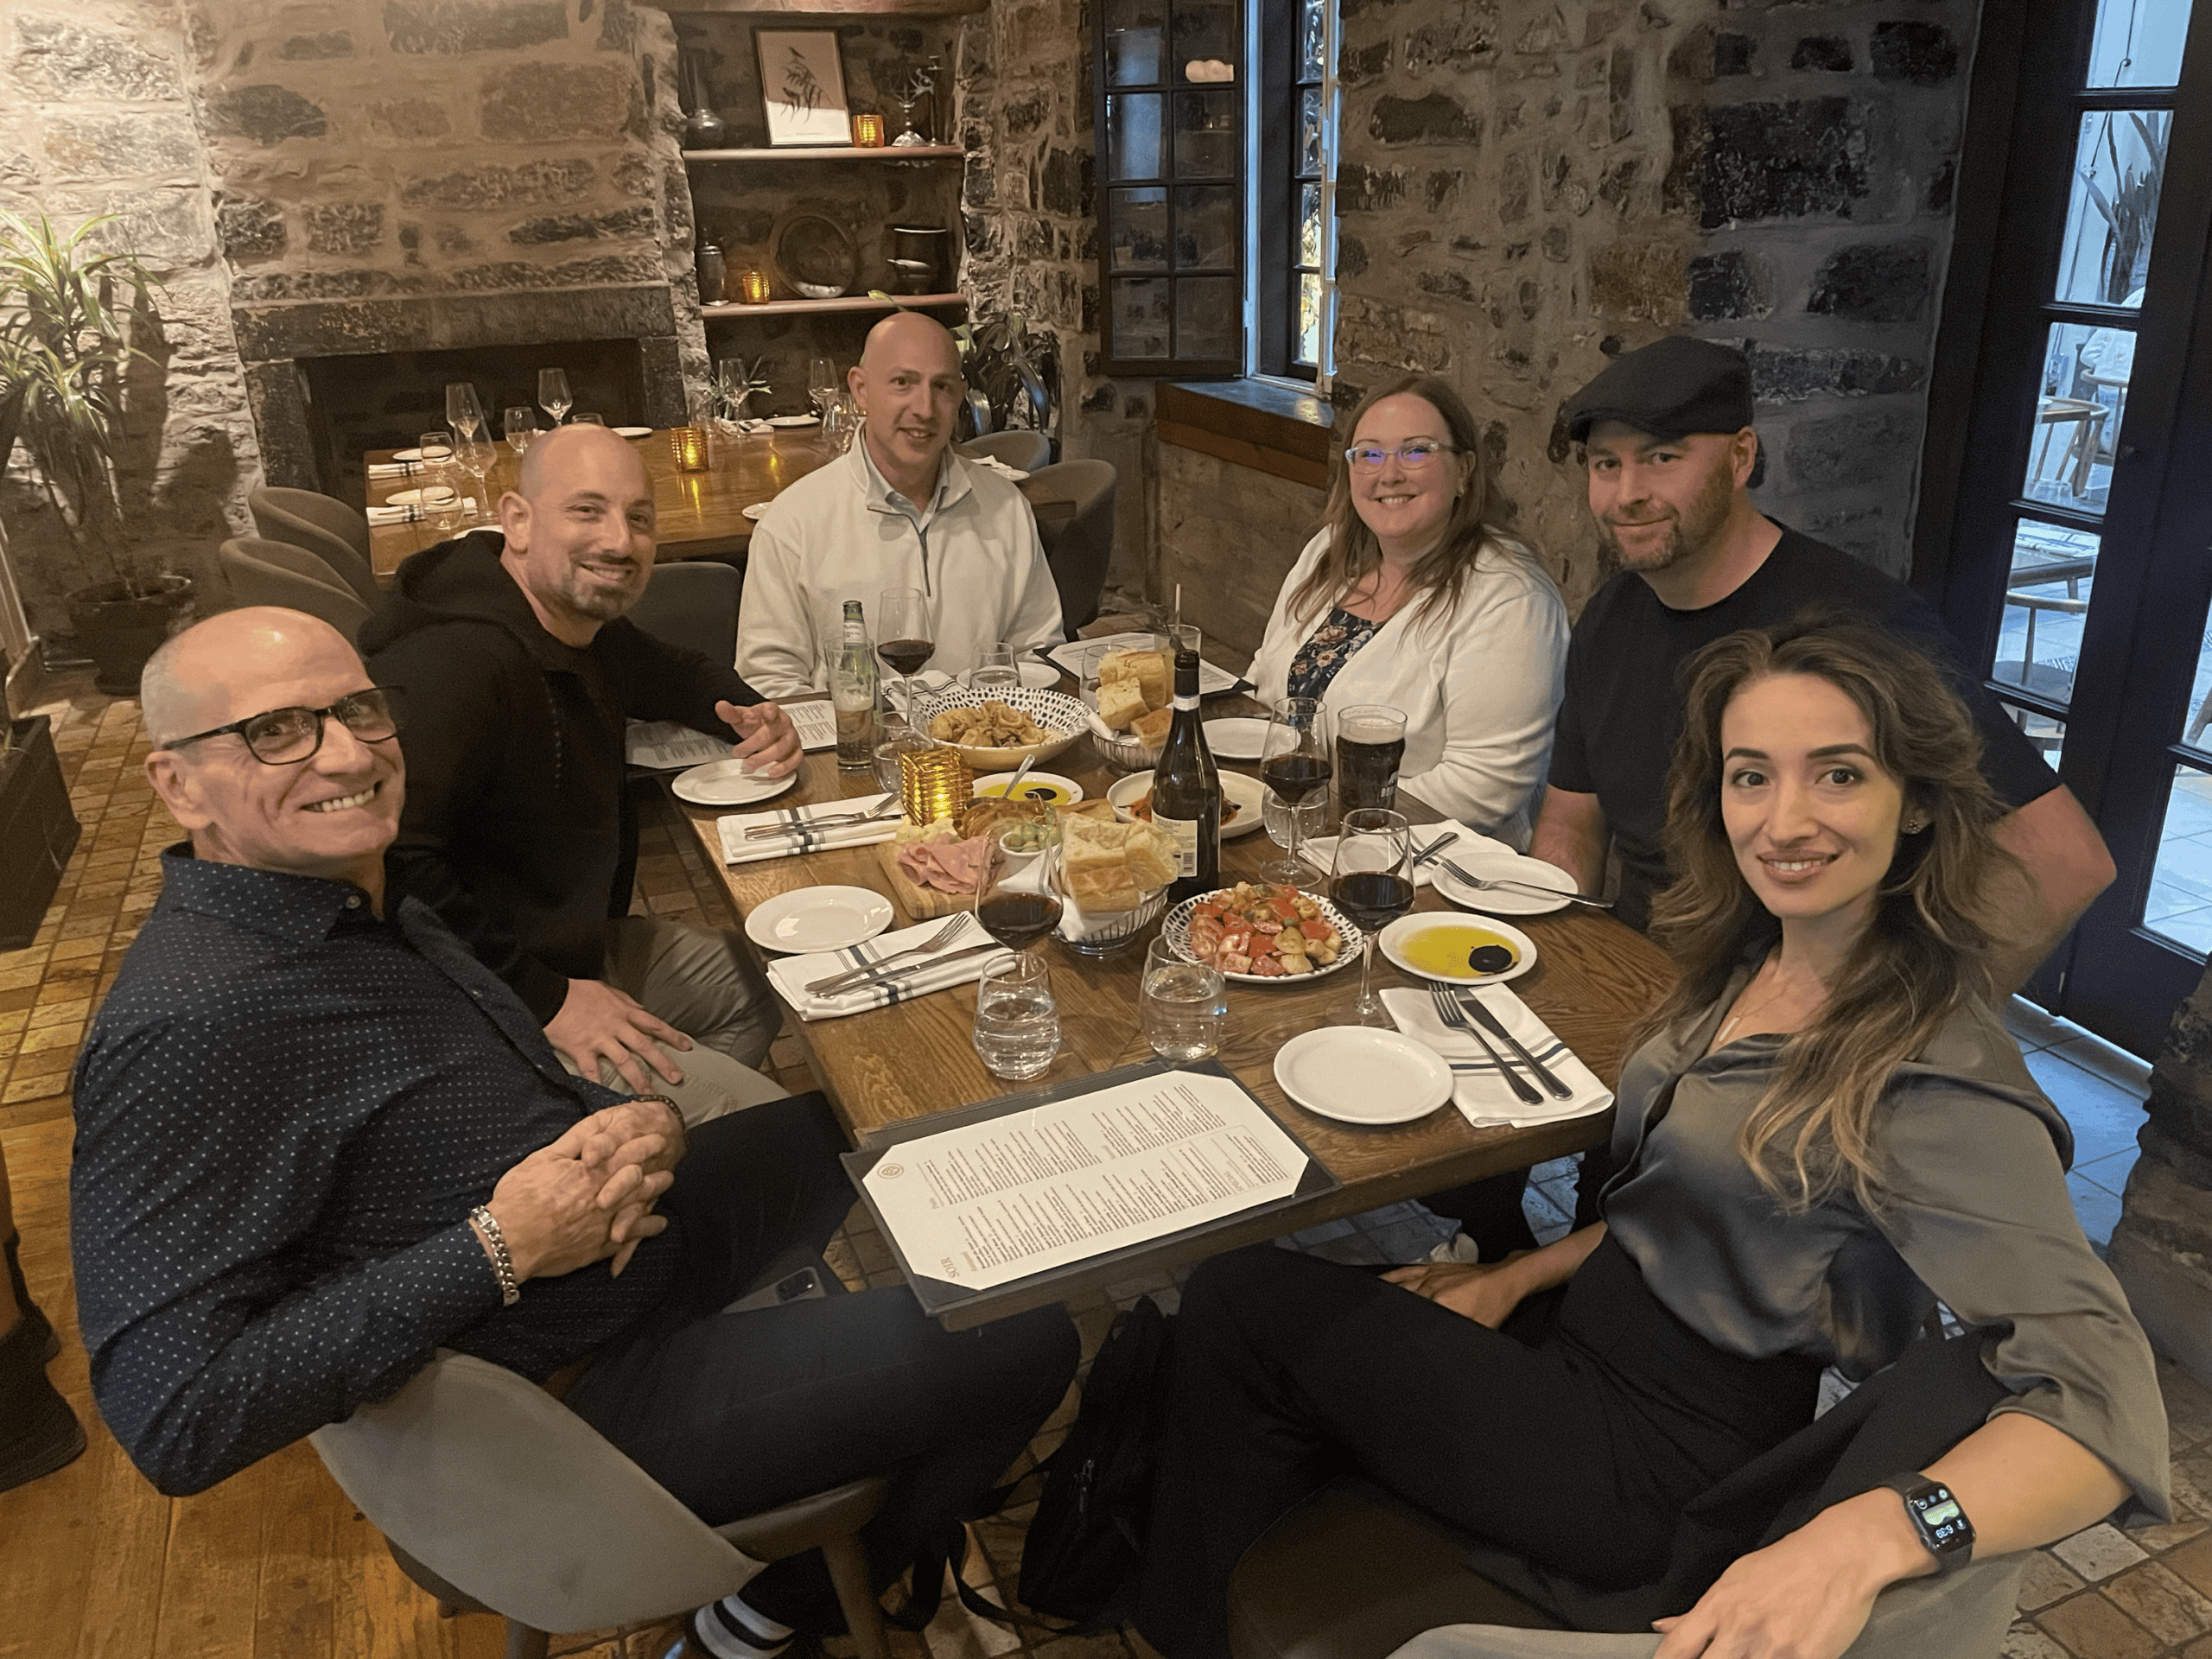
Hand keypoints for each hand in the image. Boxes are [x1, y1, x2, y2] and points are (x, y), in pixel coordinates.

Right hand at [486, 1100, 685, 1281]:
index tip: (658, 1138)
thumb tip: (596, 1127)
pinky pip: (631, 1238)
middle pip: (640, 1181)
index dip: (645, 1145)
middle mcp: (604, 1198)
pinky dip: (647, 1229)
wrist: (509, 1241)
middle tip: (668, 1163)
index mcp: (591, 1173)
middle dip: (656, 1171)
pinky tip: (657, 1223)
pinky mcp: (599, 1247)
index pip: (627, 1154)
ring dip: (655, 1195)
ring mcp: (604, 1224)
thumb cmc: (520, 1198)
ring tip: (666, 1185)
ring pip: (640, 1207)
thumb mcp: (543, 1159)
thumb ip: (574, 1143)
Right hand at [545, 977, 690, 1093]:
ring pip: (624, 1061)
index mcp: (623, 1012)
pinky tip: (607, 1097)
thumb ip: (626, 1002)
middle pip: (645, 1046)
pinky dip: (599, 1083)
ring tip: (650, 1093)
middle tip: (677, 1078)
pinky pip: (592, 1071)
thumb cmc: (578, 991)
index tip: (686, 1046)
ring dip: (638, 1078)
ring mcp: (600, 1039)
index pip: (653, 1024)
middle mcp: (616, 1027)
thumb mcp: (607, 990)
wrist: (551, 994)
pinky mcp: (582, 1050)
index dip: (671, 1035)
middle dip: (662, 1063)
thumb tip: (640, 1010)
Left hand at [719, 698, 801, 776]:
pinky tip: (771, 772)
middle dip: (752, 745)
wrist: (766, 731)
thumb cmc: (756, 724)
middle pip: (770, 733)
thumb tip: (720, 706)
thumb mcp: (742, 718)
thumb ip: (730, 713)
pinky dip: (784, 768)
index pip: (771, 709)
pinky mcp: (796, 751)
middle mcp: (784, 724)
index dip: (770, 712)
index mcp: (771, 711)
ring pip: (782, 748)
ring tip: (750, 764)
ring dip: (765, 758)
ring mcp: (792, 738)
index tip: (768, 715)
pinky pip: (795, 760)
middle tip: (738, 752)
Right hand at [1381, 1256, 1533, 1328]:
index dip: (1397, 1333)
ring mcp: (1429, 1276)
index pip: (1412, 1320)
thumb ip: (1457, 1342)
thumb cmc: (1494, 1306)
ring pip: (1399, 1288)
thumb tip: (1438, 1357)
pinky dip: (1390, 1278)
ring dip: (1385, 1301)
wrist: (1505, 1280)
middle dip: (1387, 1319)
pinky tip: (1380, 1285)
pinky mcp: (1432, 1268)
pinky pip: (1404, 1272)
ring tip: (1370, 1314)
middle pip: (1402, 1305)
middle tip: (1372, 1332)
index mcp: (1441, 1305)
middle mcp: (1430, 1289)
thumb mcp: (1479, 1331)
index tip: (1383, 1343)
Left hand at [1651, 1492, 1920, 1657]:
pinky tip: (1777, 1658)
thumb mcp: (1734, 1578)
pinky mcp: (1805, 1658)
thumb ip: (1699, 1611)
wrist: (1838, 1556)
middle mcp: (1740, 1629)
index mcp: (1719, 1607)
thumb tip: (1664, 1626)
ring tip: (1748, 1656)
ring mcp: (1773, 1647)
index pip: (1677, 1648)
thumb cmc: (1786, 1564)